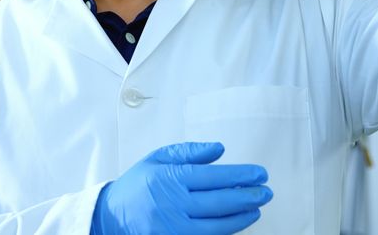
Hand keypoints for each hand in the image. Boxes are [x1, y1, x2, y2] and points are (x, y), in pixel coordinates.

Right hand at [91, 142, 272, 234]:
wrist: (111, 216)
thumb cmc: (137, 185)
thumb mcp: (157, 159)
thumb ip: (189, 152)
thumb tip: (219, 149)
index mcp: (168, 178)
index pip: (213, 176)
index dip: (240, 175)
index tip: (259, 173)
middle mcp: (172, 204)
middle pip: (219, 202)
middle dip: (248, 196)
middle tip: (266, 192)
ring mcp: (173, 228)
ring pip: (217, 226)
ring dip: (241, 217)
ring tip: (257, 208)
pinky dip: (225, 231)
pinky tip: (238, 222)